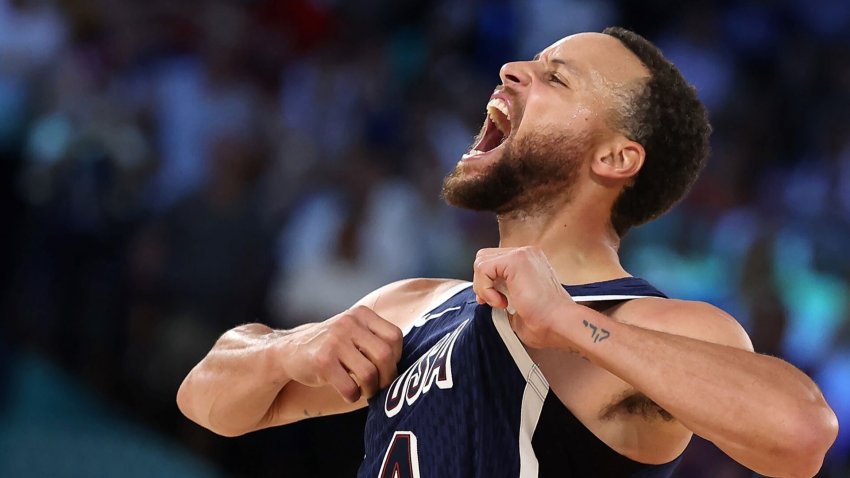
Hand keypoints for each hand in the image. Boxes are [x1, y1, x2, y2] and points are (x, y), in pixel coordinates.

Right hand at [280, 305, 402, 402]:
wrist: (290, 351)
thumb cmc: (332, 347)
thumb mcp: (354, 332)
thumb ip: (377, 340)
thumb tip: (410, 365)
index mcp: (361, 314)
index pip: (395, 337)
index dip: (396, 358)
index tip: (388, 369)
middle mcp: (348, 323)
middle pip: (385, 355)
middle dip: (387, 377)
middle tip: (381, 388)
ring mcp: (334, 340)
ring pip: (369, 373)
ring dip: (371, 390)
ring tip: (366, 392)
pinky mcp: (322, 361)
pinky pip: (350, 386)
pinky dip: (353, 396)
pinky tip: (349, 393)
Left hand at [472, 246, 576, 348]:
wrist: (559, 324)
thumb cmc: (546, 321)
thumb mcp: (517, 302)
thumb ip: (502, 291)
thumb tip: (484, 294)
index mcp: (528, 262)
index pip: (493, 261)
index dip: (486, 282)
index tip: (492, 300)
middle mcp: (526, 254)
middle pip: (484, 257)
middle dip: (481, 282)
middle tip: (493, 301)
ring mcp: (522, 254)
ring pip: (481, 261)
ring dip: (483, 286)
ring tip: (500, 302)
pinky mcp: (516, 260)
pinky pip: (483, 269)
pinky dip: (485, 289)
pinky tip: (501, 302)